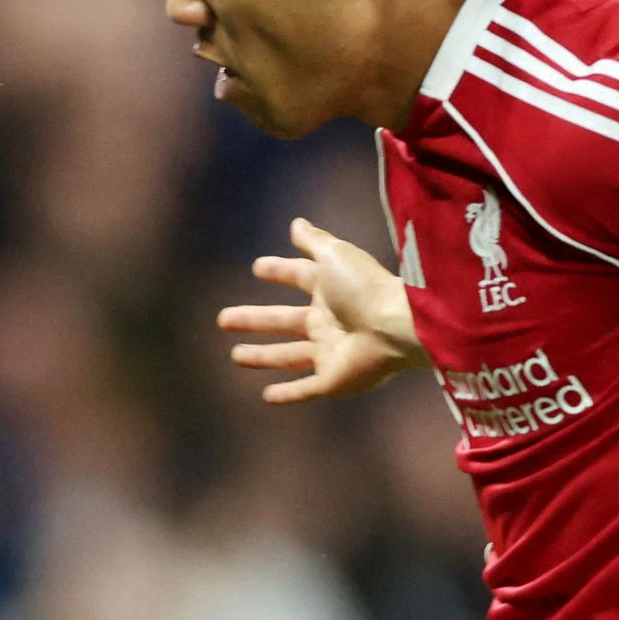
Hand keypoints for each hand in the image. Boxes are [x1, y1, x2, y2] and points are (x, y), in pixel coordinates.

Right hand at [218, 217, 423, 403]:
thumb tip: (296, 223)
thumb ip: (314, 242)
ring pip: (290, 356)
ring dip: (263, 356)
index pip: (300, 278)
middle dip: (255, 319)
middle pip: (285, 321)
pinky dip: (288, 394)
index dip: (279, 272)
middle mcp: (329, 323)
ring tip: (235, 356)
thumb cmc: (364, 288)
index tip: (257, 268)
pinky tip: (267, 396)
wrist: (394, 327)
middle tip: (224, 319)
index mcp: (331, 291)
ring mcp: (331, 354)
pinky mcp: (333, 381)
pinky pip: (307, 389)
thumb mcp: (335, 256)